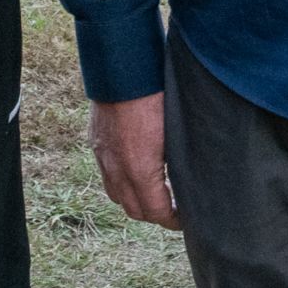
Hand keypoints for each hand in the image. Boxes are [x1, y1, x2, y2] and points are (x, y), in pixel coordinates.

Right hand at [90, 94, 180, 229]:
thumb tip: (191, 177)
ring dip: (136, 200)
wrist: (124, 66)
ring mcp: (103, 156)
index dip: (172, 220)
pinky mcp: (96, 142)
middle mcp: (117, 168)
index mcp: (140, 169)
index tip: (185, 218)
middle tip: (173, 209)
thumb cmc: (158, 94)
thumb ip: (180, 160)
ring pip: (117, 196)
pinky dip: (122, 182)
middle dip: (155, 214)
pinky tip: (136, 170)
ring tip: (155, 192)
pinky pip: (107, 175)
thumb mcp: (177, 131)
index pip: (155, 212)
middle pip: (134, 210)